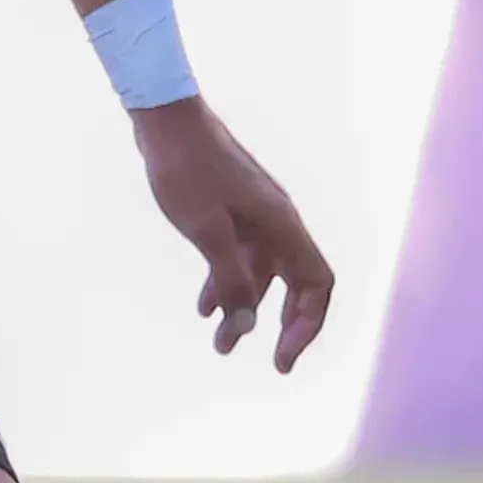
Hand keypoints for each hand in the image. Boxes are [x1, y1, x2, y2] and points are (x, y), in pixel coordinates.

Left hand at [136, 97, 331, 368]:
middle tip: (273, 361)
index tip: (282, 359)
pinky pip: (240, 256)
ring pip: (263, 273)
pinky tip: (205, 308)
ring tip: (219, 343)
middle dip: (284, 325)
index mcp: (284, 225)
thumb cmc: (187, 171)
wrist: (165, 121)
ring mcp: (257, 215)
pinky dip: (227, 282)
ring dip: (245, 308)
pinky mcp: (233, 210)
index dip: (307, 326)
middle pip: (299, 283)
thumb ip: (231, 281)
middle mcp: (278, 222)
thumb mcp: (207, 233)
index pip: (317, 285)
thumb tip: (246, 328)